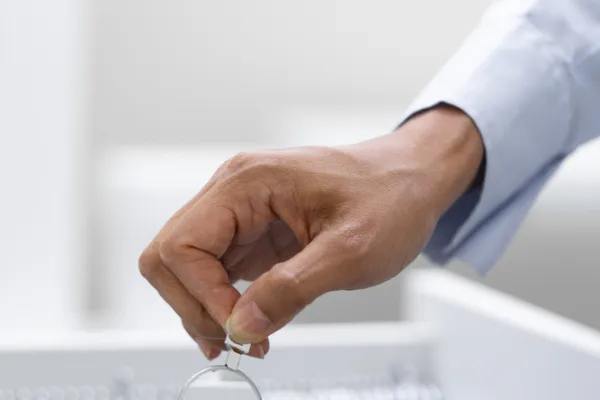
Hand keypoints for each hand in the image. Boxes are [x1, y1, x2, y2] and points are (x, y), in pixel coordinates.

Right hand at [138, 105, 482, 359]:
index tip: (240, 327)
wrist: (411, 179)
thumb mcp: (351, 250)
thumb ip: (292, 289)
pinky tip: (256, 323)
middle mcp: (234, 191)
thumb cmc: (391, 197)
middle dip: (195, 306)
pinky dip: (226, 303)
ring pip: (188, 268)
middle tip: (235, 340)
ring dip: (209, 310)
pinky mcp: (253, 230)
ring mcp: (241, 211)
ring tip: (249, 340)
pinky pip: (218, 271)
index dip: (201, 296)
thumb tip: (241, 326)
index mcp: (247, 183)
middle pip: (170, 257)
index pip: (181, 246)